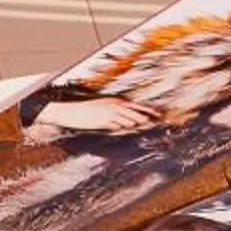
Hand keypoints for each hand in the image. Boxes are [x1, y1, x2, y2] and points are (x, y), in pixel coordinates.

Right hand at [31, 96, 151, 135]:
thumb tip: (126, 123)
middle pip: (136, 112)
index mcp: (115, 102)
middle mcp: (114, 106)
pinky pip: (118, 125)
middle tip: (160, 121)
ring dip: (139, 123)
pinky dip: (126, 126)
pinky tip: (133, 129)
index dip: (149, 110)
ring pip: (129, 118)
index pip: (136, 106)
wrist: (70, 111)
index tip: (160, 115)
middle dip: (148, 117)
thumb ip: (114, 115)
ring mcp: (109, 113)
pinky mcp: (104, 120)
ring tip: (151, 125)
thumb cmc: (85, 112)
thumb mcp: (101, 110)